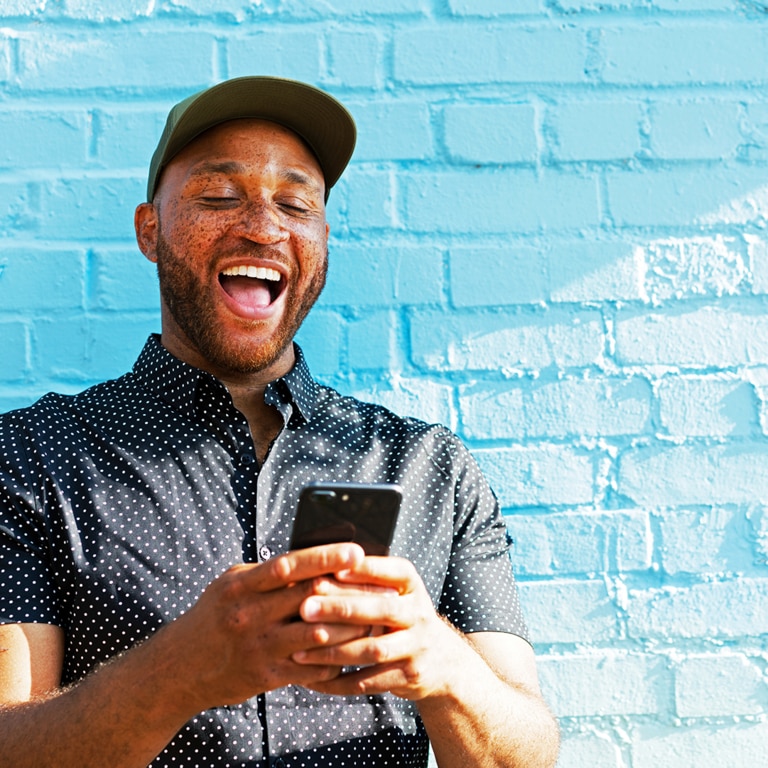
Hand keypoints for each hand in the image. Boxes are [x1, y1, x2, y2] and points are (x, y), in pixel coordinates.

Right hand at [160, 543, 371, 710]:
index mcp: (242, 585)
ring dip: (349, 628)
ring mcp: (258, 648)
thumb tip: (314, 557)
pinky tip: (350, 650)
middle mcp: (249, 614)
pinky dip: (334, 659)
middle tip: (380, 587)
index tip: (355, 551)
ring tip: (374, 619)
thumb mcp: (232, 583)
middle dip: (349, 592)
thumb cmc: (215, 615)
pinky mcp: (265, 677)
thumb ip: (267, 572)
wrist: (179, 667)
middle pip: (309, 598)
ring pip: (317, 636)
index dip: (325, 557)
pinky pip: (310, 669)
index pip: (289, 565)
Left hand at [292, 556, 464, 701]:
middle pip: (381, 610)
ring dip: (334, 652)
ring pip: (373, 650)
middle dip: (340, 609)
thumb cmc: (402, 615)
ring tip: (300, 651)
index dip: (364, 570)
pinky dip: (339, 682)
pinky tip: (313, 679)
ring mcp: (417, 647)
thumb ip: (368, 579)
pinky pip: (369, 682)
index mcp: (412, 585)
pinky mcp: (409, 677)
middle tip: (305, 608)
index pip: (392, 572)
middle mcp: (419, 614)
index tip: (331, 569)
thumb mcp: (396, 591)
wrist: (441, 659)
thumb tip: (323, 564)